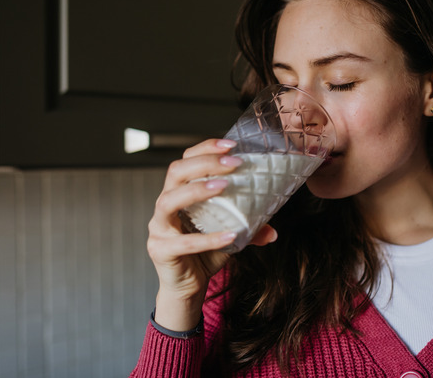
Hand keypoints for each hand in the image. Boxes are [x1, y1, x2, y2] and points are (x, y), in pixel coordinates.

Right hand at [147, 139, 277, 330]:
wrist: (189, 287)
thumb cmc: (204, 254)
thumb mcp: (231, 236)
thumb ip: (250, 229)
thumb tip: (273, 230)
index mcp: (179, 193)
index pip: (186, 160)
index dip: (206, 148)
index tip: (232, 145)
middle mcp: (165, 205)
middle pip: (176, 172)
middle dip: (205, 163)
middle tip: (234, 164)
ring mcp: (159, 227)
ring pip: (169, 200)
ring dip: (198, 190)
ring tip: (224, 186)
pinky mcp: (160, 250)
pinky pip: (184, 242)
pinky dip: (208, 238)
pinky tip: (230, 235)